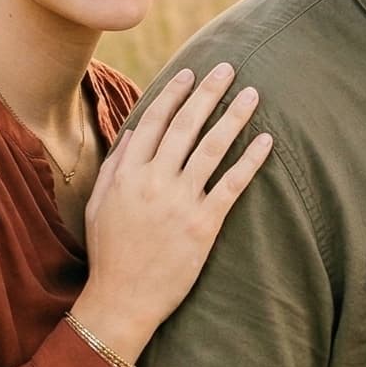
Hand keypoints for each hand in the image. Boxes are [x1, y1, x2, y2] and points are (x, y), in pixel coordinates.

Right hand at [74, 63, 272, 362]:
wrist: (122, 299)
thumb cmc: (110, 253)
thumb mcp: (100, 204)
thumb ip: (117, 165)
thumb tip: (135, 131)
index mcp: (128, 174)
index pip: (154, 122)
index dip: (174, 94)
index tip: (191, 73)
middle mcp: (154, 182)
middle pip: (185, 126)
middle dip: (208, 93)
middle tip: (228, 68)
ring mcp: (180, 202)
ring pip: (211, 149)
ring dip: (234, 117)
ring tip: (252, 94)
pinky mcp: (204, 224)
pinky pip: (231, 185)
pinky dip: (250, 160)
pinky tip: (265, 141)